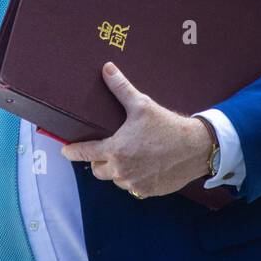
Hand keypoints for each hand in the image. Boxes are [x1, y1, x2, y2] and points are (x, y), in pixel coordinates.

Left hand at [60, 61, 212, 198]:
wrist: (195, 148)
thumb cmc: (167, 125)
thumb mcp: (142, 105)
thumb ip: (121, 88)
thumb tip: (107, 69)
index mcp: (115, 149)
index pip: (84, 153)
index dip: (72, 152)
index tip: (66, 151)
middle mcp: (122, 170)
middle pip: (98, 170)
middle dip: (99, 160)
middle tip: (108, 149)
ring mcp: (134, 183)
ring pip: (115, 180)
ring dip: (117, 171)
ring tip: (128, 156)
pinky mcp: (148, 191)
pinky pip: (132, 188)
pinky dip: (133, 179)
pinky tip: (143, 167)